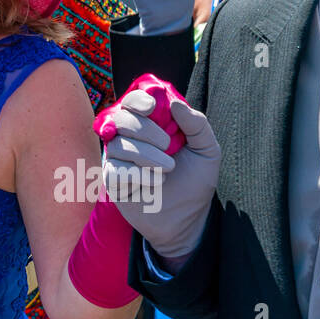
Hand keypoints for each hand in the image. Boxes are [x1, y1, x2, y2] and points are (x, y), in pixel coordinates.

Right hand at [101, 90, 219, 261]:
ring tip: (167, 169)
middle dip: (145, 130)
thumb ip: (197, 124)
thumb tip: (174, 103)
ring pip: (118, 145)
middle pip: (120, 118)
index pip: (133, 101)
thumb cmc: (195, 181)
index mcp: (150, 125)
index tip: (151, 107)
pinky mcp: (112, 181)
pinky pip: (115, 170)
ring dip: (146, 156)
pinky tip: (154, 183)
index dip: (137, 100)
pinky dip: (138, 175)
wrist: (188, 218)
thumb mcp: (207, 151)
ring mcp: (118, 159)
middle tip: (168, 145)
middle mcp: (129, 138)